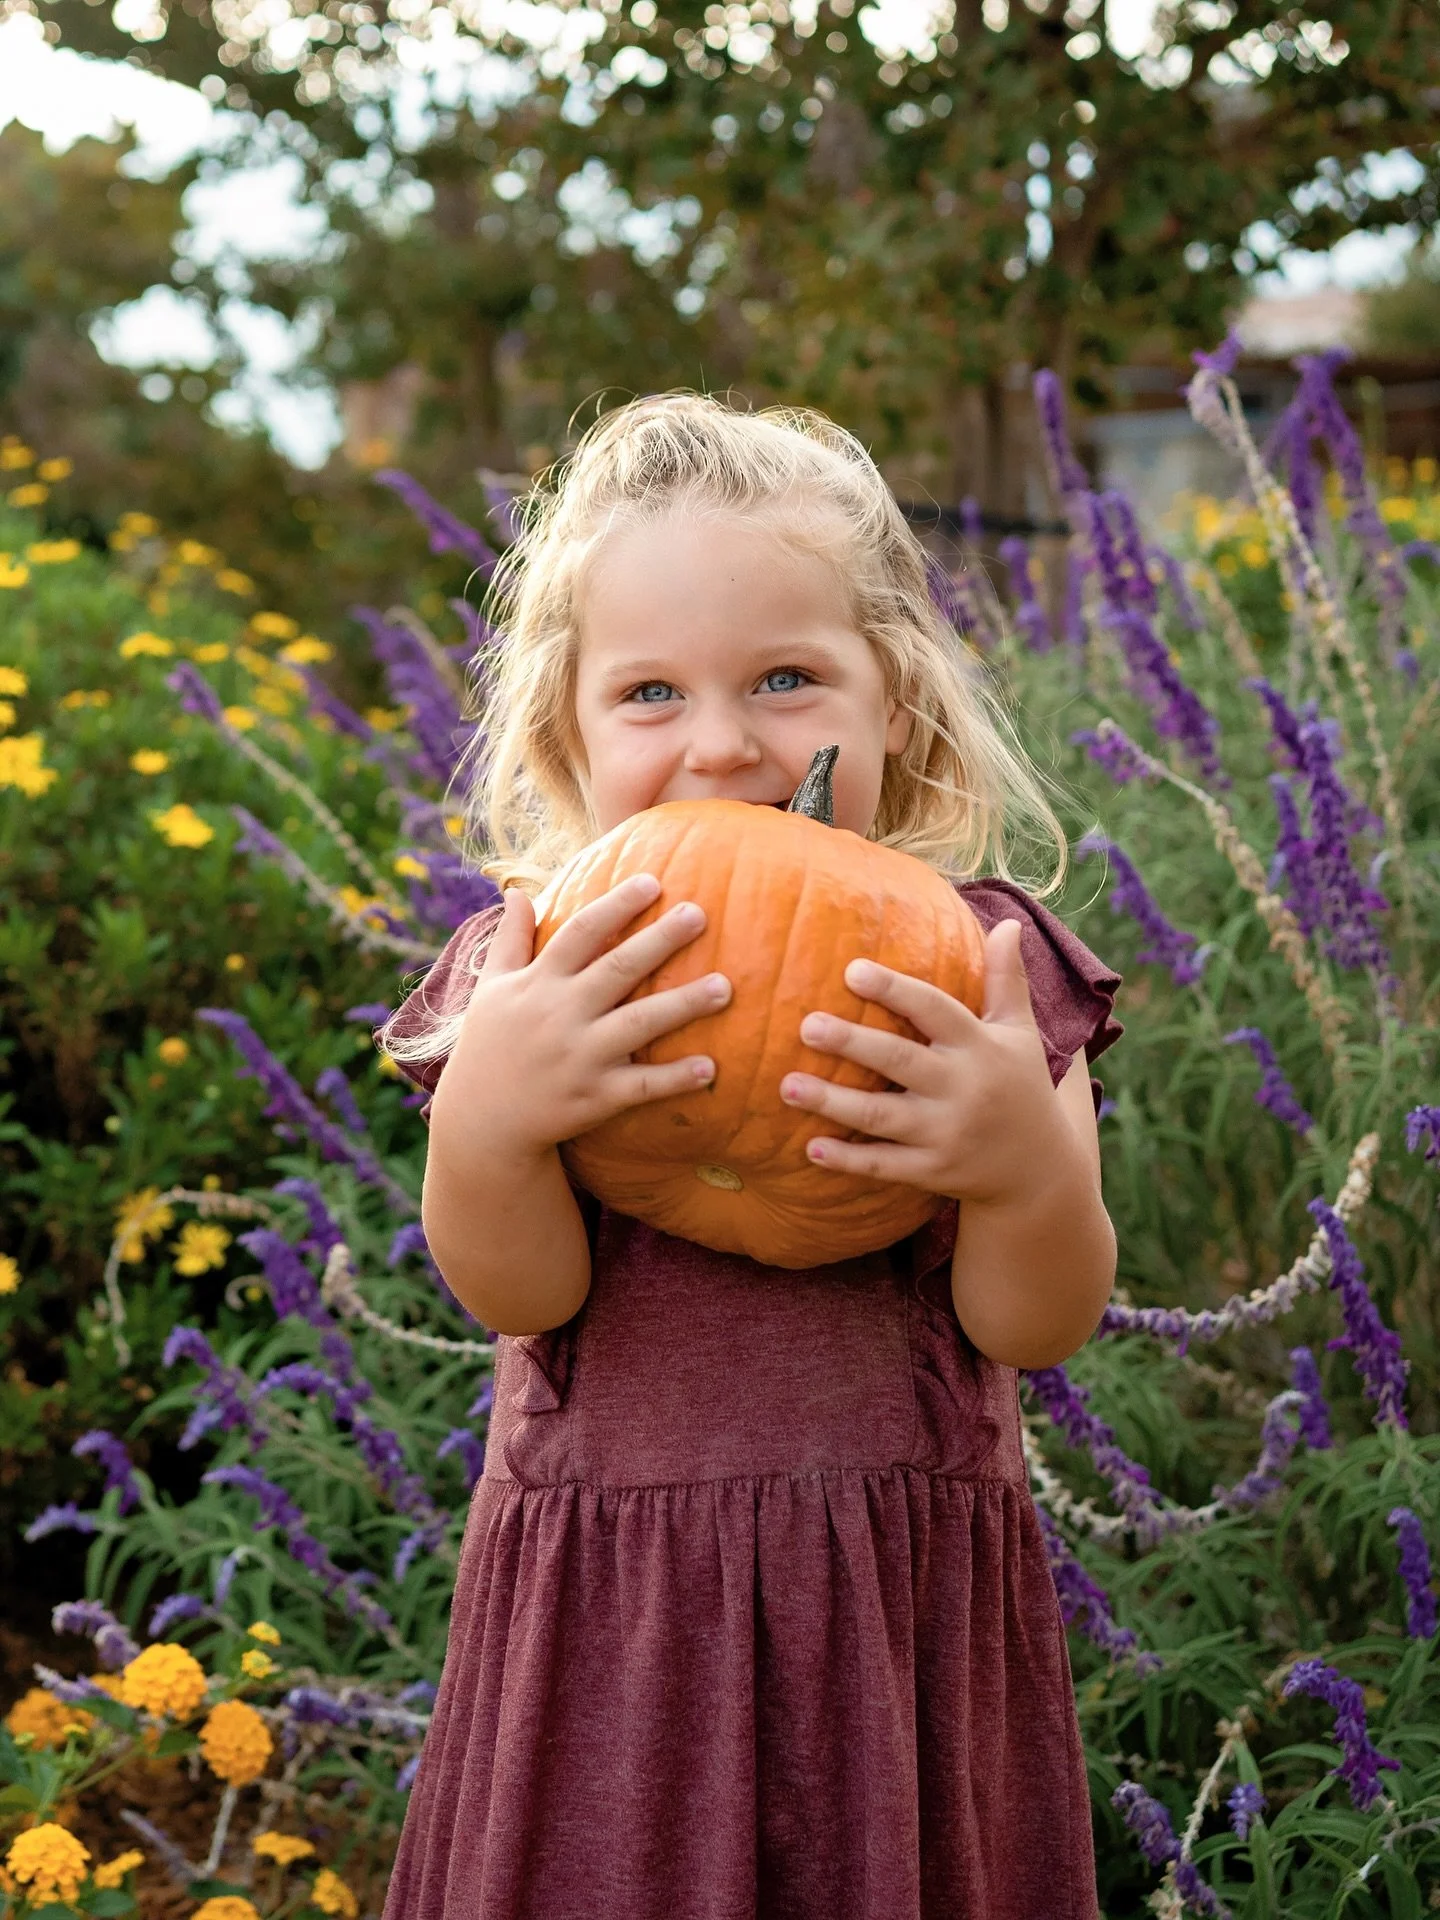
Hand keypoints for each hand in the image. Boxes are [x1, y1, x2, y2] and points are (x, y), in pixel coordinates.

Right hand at [430, 874, 729, 1165]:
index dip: (616, 905)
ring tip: (725, 987)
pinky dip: (674, 1078)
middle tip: (699, 913)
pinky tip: (711, 1067)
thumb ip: (509, 939)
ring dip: (683, 1005)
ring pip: (638, 1024)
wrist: (483, 1121)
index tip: (652, 881)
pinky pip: (641, 1085)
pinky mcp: (594, 1097)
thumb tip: (517, 891)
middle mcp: (560, 1014)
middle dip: (659, 941)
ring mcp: (579, 1057)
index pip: (580, 933)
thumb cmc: (489, 1046)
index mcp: (538, 983)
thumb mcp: (490, 988)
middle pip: (617, 969)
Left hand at [777, 918, 1069, 1206]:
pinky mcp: (933, 1171)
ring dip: (833, 1103)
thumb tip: (1009, 923)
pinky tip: (811, 1148)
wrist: (1040, 1169)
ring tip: (787, 1086)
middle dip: (852, 1043)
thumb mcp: (1019, 1031)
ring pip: (881, 1117)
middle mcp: (962, 1089)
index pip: (934, 1011)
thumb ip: (1007, 979)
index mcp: (979, 1047)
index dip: (895, 991)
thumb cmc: (1020, 1084)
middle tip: (806, 1025)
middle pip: (899, 1061)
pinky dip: (849, 1160)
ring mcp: (946, 1134)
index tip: (852, 971)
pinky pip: (884, 1166)